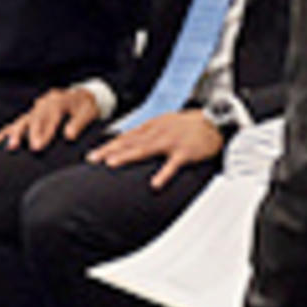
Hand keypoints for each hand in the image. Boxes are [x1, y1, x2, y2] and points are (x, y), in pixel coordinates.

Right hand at [0, 86, 99, 151]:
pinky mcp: (31, 113)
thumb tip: (68, 136)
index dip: (42, 133)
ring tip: (4, 146)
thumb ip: (79, 123)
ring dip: (12, 133)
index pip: (48, 118)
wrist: (82, 97)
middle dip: (22, 134)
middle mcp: (44, 102)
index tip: (37, 147)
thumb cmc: (86, 107)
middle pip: (31, 118)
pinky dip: (7, 131)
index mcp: (58, 101)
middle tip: (15, 147)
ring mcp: (36, 107)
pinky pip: (17, 122)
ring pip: (22, 120)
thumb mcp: (89, 113)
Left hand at [85, 109, 226, 188]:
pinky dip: (164, 174)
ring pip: (145, 149)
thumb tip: (126, 143)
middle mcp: (157, 132)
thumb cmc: (187, 125)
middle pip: (129, 142)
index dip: (107, 146)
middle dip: (109, 150)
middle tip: (92, 159)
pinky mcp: (184, 152)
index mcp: (151, 127)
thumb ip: (145, 133)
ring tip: (111, 164)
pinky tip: (154, 184)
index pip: (125, 137)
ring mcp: (170, 142)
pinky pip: (173, 165)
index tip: (92, 155)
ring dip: (128, 156)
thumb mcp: (163, 124)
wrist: (214, 121)